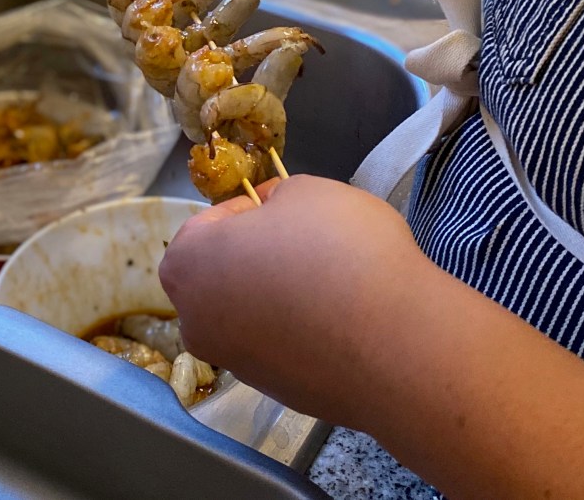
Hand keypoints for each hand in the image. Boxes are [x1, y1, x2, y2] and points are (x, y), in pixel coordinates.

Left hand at [159, 174, 429, 426]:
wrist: (396, 343)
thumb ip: (274, 196)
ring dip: (278, 296)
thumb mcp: (307, 191)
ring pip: (250, 314)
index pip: (207, 224)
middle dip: (257, 256)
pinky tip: (340, 321)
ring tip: (329, 283)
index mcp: (188, 265)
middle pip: (222, 274)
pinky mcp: (275, 392)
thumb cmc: (340, 250)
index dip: (248, 211)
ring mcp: (234, 362)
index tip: (284, 211)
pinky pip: (281, 348)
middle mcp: (196, 321)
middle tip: (304, 243)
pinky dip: (301, 332)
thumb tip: (269, 210)